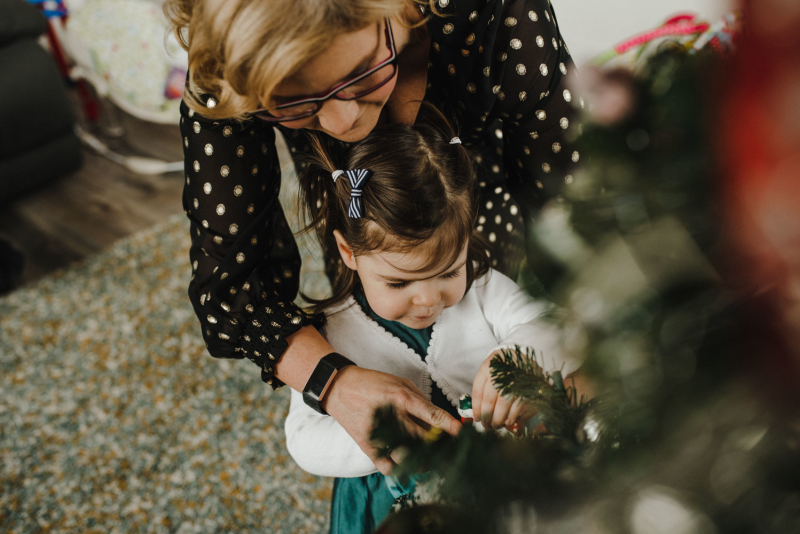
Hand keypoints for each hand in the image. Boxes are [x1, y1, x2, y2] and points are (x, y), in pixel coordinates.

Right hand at [322, 366, 461, 474]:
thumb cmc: (373, 383)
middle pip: (423, 439)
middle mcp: (392, 416)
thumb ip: (419, 400)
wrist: (339, 387)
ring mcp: (378, 433)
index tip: (463, 435)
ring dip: (422, 461)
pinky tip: (405, 464)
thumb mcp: (399, 383)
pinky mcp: (367, 445)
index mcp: (402, 398)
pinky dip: (399, 468)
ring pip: (407, 456)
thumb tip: (439, 418)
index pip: (432, 415)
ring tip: (430, 461)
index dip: (450, 427)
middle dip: (440, 447)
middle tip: (450, 453)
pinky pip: (387, 466)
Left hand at [471, 351, 536, 430]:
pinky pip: (520, 407)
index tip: (477, 418)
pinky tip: (510, 420)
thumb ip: (481, 387)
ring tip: (497, 424)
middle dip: (487, 417)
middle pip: (490, 401)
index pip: (479, 393)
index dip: (477, 409)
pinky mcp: (530, 388)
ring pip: (504, 406)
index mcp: (488, 368)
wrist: (521, 355)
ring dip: (500, 420)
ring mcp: (516, 380)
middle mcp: (502, 374)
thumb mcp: (487, 369)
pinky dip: (514, 417)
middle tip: (487, 425)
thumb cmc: (500, 365)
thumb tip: (478, 411)